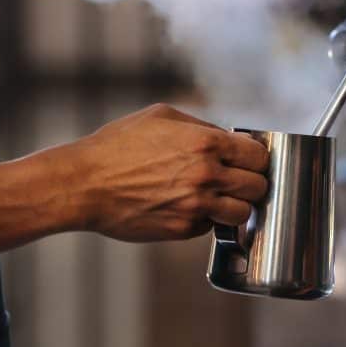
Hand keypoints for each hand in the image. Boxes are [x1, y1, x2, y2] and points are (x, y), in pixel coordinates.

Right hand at [69, 104, 268, 241]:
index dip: (255, 158)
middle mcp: (206, 176)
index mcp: (206, 144)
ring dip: (234, 206)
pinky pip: (211, 227)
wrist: (85, 184)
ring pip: (242, 213)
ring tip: (218, 198)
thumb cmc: (118, 146)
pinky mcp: (183, 229)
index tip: (248, 160)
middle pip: (257, 187)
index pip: (259, 156)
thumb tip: (228, 139)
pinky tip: (186, 206)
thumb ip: (202, 127)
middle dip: (250, 183)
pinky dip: (206, 219)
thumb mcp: (162, 117)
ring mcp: (196, 206)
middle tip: (236, 180)